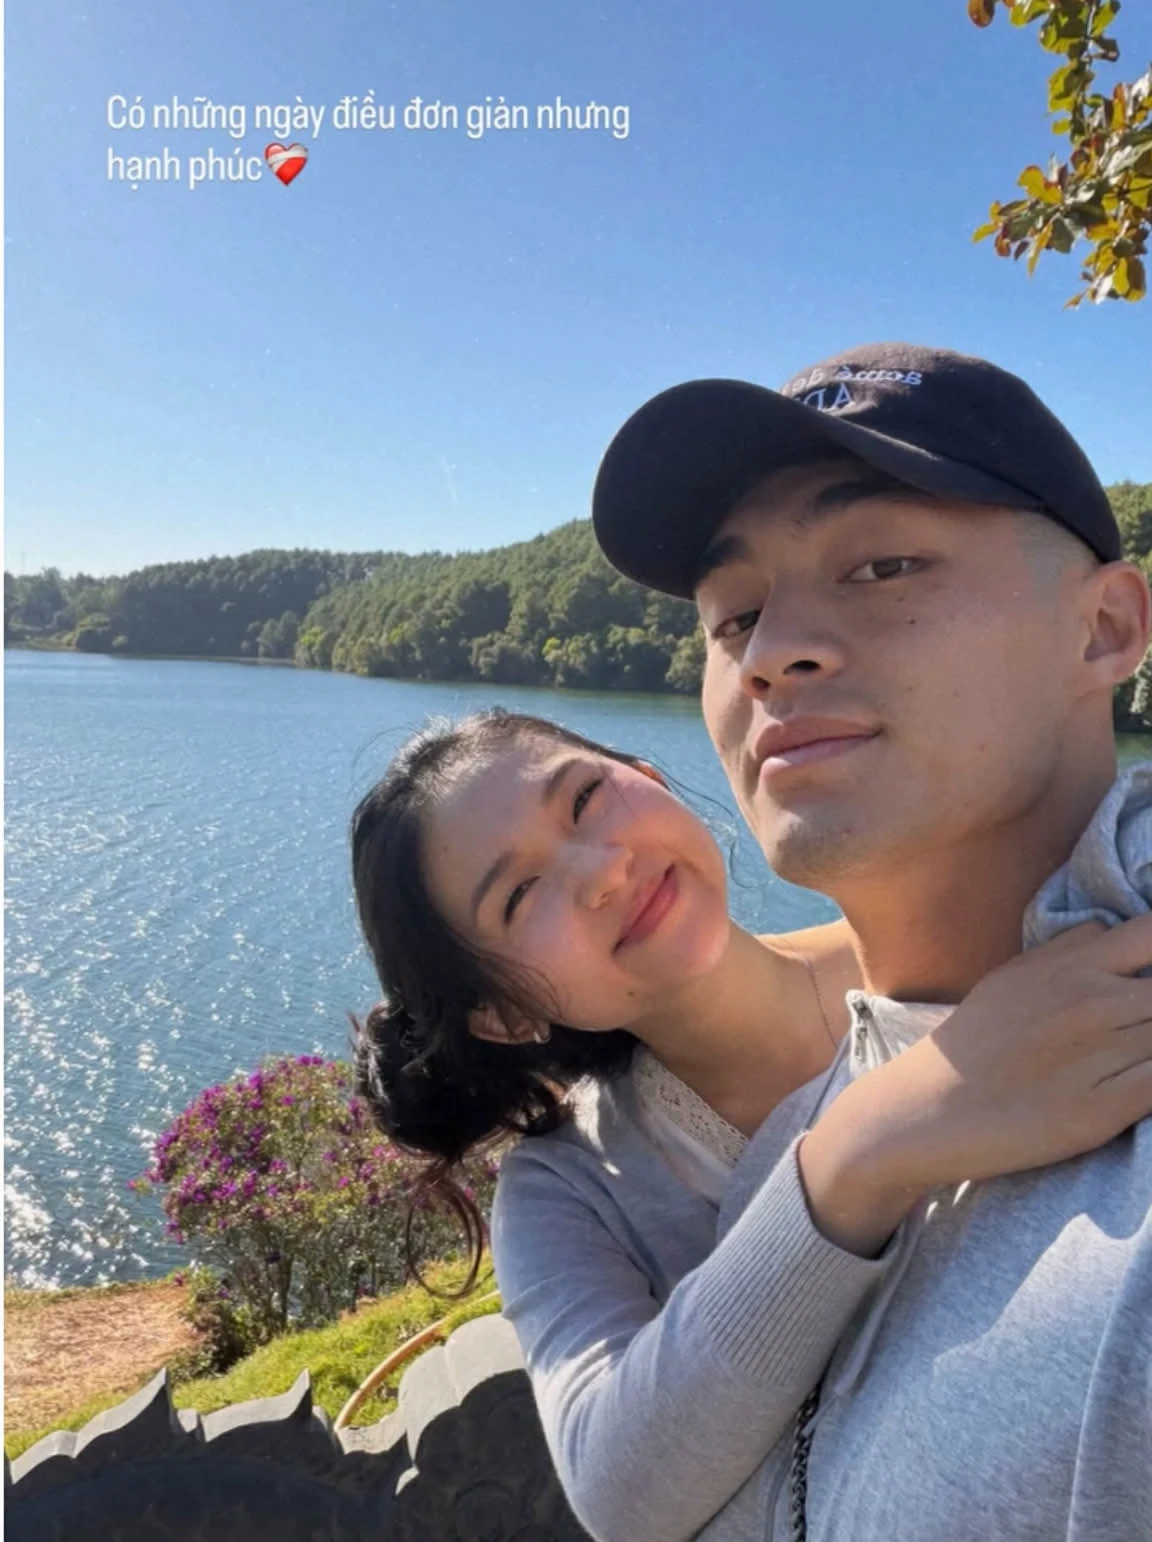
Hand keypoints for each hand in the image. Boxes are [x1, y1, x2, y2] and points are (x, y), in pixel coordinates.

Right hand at [797, 916, 1151, 1255]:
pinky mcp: (1104, 1110)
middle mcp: (1092, 1003)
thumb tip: (1112, 930)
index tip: (1148, 974)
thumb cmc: (973, 1043)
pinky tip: (1136, 1081)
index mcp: (1072, 966)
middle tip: (1134, 1023)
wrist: (929, 1109)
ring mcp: (1100, 1056)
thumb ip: (1069, 950)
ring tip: (1131, 1051)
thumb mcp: (1015, 975)